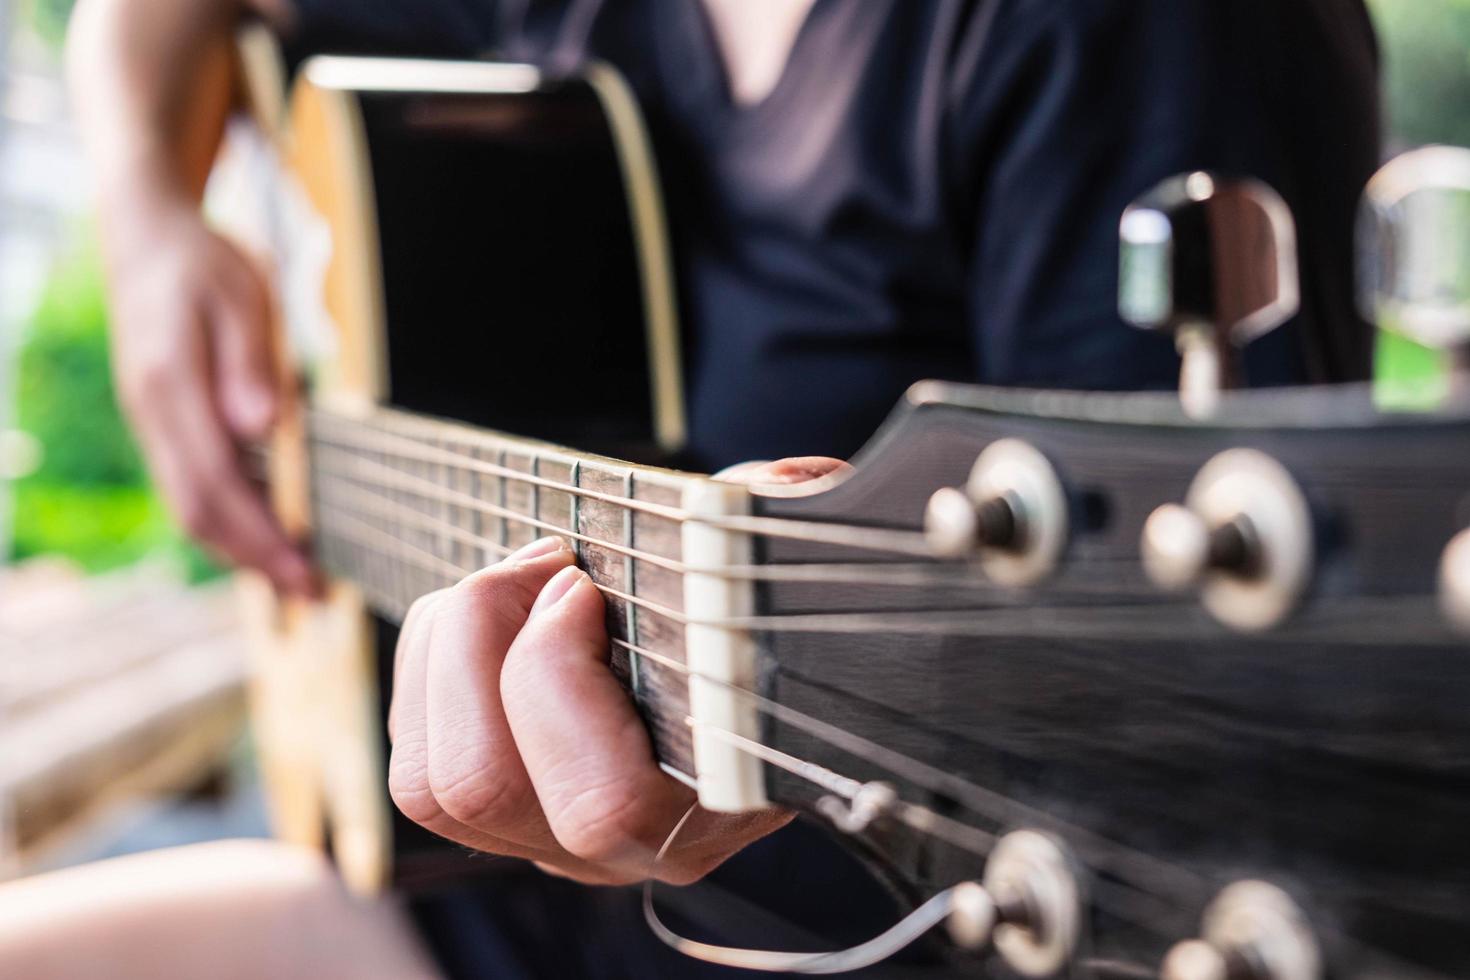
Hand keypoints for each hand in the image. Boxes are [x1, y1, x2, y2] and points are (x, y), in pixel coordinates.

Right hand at [102, 188, 314, 593]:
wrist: (148, 239)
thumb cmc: (205, 264)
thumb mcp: (242, 296)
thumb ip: (250, 362)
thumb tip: (260, 427)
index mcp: (172, 387)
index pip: (216, 484)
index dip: (261, 536)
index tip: (306, 572)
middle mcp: (154, 415)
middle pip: (198, 511)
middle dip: (255, 560)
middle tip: (312, 595)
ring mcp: (153, 423)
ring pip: (190, 507)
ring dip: (242, 549)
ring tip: (298, 578)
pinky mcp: (164, 424)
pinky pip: (193, 487)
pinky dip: (230, 520)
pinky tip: (270, 533)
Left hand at [387, 457, 848, 883]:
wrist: (737, 629)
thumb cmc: (754, 589)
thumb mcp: (774, 552)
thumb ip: (767, 528)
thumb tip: (768, 487)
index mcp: (714, 800)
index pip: (604, 802)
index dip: (557, 681)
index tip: (583, 586)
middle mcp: (627, 847)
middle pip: (482, 785)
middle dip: (482, 642)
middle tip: (545, 567)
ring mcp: (552, 841)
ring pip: (430, 782)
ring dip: (447, 648)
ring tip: (518, 580)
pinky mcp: (499, 817)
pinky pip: (415, 760)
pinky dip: (430, 660)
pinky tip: (498, 610)